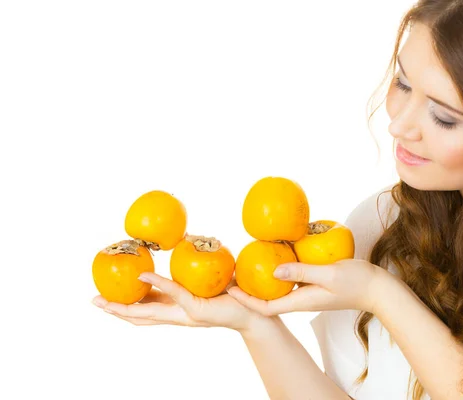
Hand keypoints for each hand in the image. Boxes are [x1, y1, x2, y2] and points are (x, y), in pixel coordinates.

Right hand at [92, 272, 262, 332]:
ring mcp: (185, 315)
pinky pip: (174, 294)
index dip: (126, 303)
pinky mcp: (196, 310)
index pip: (146, 307)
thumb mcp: (207, 277)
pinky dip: (158, 283)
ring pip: (149, 313)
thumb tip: (188, 236)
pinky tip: (144, 274)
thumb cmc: (234, 292)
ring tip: (106, 301)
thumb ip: (194, 263)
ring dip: (126, 307)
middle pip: (140, 316)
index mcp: (177, 308)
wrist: (256, 311)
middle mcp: (178, 315)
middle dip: (116, 310)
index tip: (106, 295)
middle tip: (94, 301)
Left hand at [227, 259, 388, 315]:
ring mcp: (310, 293)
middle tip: (234, 275)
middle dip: (250, 291)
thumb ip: (302, 271)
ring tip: (250, 264)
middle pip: (269, 299)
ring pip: (280, 289)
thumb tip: (273, 271)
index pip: (266, 308)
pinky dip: (282, 271)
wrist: (379, 289)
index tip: (230, 289)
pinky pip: (294, 280)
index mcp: (302, 301)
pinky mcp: (317, 285)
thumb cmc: (357, 282)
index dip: (246, 301)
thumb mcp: (329, 274)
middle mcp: (302, 299)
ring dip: (264, 280)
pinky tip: (279, 256)